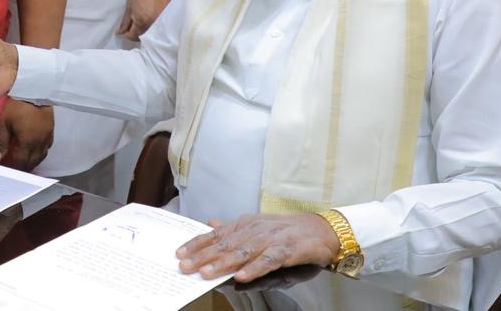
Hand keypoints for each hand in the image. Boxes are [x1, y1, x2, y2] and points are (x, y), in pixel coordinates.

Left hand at [0, 100, 52, 167]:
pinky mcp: (51, 132)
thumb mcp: (5, 122)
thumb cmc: (17, 106)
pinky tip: (35, 152)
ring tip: (25, 164)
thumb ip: (1, 142)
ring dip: (32, 163)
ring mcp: (46, 138)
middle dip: (23, 168)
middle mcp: (38, 144)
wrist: (35, 90)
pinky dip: (40, 154)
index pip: (20, 162)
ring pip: (41, 157)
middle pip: (31, 163)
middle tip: (15, 169)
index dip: (13, 168)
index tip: (7, 170)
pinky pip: (47, 148)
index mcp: (26, 142)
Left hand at [115, 0, 174, 39]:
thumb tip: (120, 32)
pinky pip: (162, 26)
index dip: (127, 33)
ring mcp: (164, 21)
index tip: (127, 27)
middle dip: (138, 32)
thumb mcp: (130, 5)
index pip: (133, 36)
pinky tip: (154, 17)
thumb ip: (125, 21)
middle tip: (135, 23)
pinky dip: (157, 24)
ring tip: (145, 19)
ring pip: (153, 33)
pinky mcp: (170, 16)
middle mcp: (154, 24)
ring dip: (148, 29)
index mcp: (142, 21)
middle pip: (144, 36)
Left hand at [176, 213, 339, 281]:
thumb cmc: (287, 230)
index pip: (217, 234)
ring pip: (243, 252)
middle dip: (203, 256)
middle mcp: (256, 229)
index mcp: (246, 224)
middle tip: (185, 266)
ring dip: (223, 263)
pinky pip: (269, 260)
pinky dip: (255, 268)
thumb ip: (234, 229)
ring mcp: (271, 239)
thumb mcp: (257, 226)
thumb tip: (211, 223)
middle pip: (225, 244)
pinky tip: (242, 277)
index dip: (198, 244)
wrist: (321, 229)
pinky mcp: (287, 249)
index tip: (180, 253)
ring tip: (206, 273)